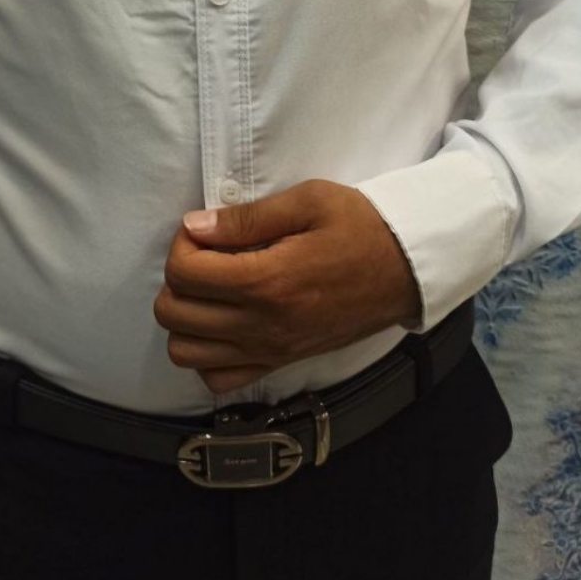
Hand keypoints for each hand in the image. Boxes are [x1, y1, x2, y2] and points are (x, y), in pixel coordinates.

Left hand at [153, 178, 422, 394]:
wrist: (407, 269)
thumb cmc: (360, 227)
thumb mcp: (308, 201)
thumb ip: (247, 217)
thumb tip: (195, 226)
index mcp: (267, 281)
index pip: (184, 273)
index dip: (182, 243)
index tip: (205, 228)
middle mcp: (262, 325)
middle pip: (174, 315)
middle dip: (178, 278)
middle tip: (208, 254)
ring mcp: (270, 351)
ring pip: (186, 353)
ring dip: (186, 317)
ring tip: (213, 287)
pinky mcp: (280, 364)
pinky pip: (218, 378)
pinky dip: (209, 353)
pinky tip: (225, 321)